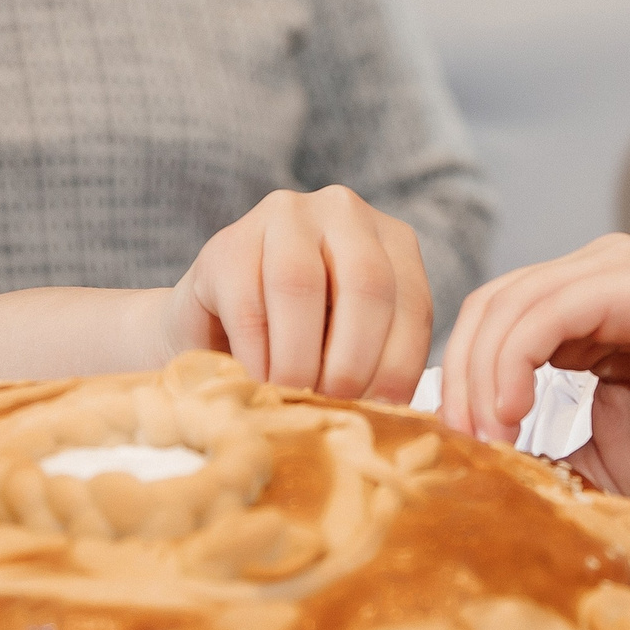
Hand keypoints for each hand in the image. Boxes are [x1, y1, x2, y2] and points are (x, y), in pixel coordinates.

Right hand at [168, 186, 431, 401]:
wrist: (218, 326)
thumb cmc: (301, 342)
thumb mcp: (353, 343)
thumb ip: (381, 362)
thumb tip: (396, 416)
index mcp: (392, 240)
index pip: (412, 303)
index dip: (399, 366)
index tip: (381, 412)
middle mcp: (344, 212)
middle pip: (365, 284)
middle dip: (353, 360)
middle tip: (335, 406)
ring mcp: (283, 217)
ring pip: (300, 285)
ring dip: (300, 358)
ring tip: (296, 397)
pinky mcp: (227, 244)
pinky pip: (247, 304)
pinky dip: (257, 356)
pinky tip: (259, 384)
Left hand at [441, 235, 629, 505]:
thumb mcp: (595, 449)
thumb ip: (538, 439)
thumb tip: (471, 453)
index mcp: (586, 303)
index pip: (494, 319)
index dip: (462, 380)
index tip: (459, 446)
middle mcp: (598, 273)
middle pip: (490, 305)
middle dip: (461, 378)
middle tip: (462, 442)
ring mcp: (618, 268)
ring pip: (508, 306)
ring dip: (482, 377)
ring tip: (491, 437)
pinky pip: (545, 313)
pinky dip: (513, 363)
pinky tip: (514, 412)